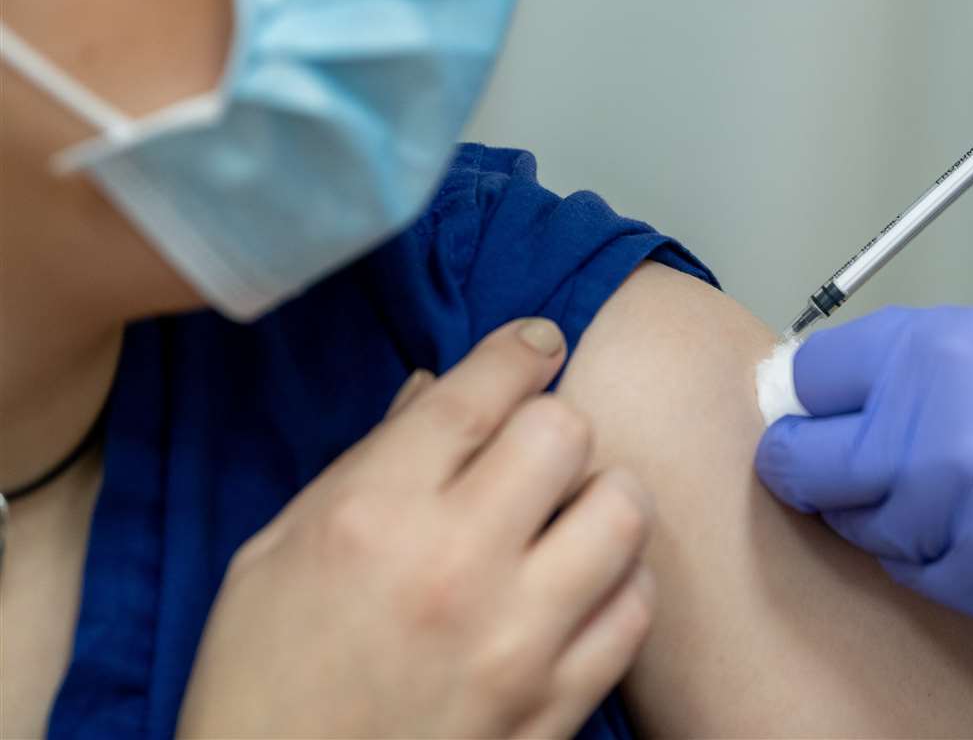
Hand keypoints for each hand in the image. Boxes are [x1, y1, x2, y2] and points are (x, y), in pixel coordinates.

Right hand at [178, 319, 655, 738]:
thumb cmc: (263, 679)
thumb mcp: (278, 551)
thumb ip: (366, 462)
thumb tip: (436, 391)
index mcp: (374, 514)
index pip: (481, 392)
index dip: (521, 350)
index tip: (536, 344)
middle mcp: (455, 565)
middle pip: (565, 433)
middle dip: (554, 424)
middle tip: (536, 450)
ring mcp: (515, 640)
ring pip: (623, 512)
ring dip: (602, 498)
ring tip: (572, 515)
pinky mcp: (555, 704)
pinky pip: (634, 610)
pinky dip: (618, 584)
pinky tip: (583, 587)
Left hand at [755, 290, 972, 635]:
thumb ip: (931, 358)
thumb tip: (871, 387)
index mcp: (936, 358)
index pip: (810, 376)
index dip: (808, 383)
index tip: (809, 393)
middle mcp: (931, 446)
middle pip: (805, 463)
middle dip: (805, 452)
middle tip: (816, 448)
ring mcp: (961, 528)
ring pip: (859, 528)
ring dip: (872, 505)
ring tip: (917, 482)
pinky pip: (924, 575)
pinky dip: (931, 551)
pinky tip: (968, 522)